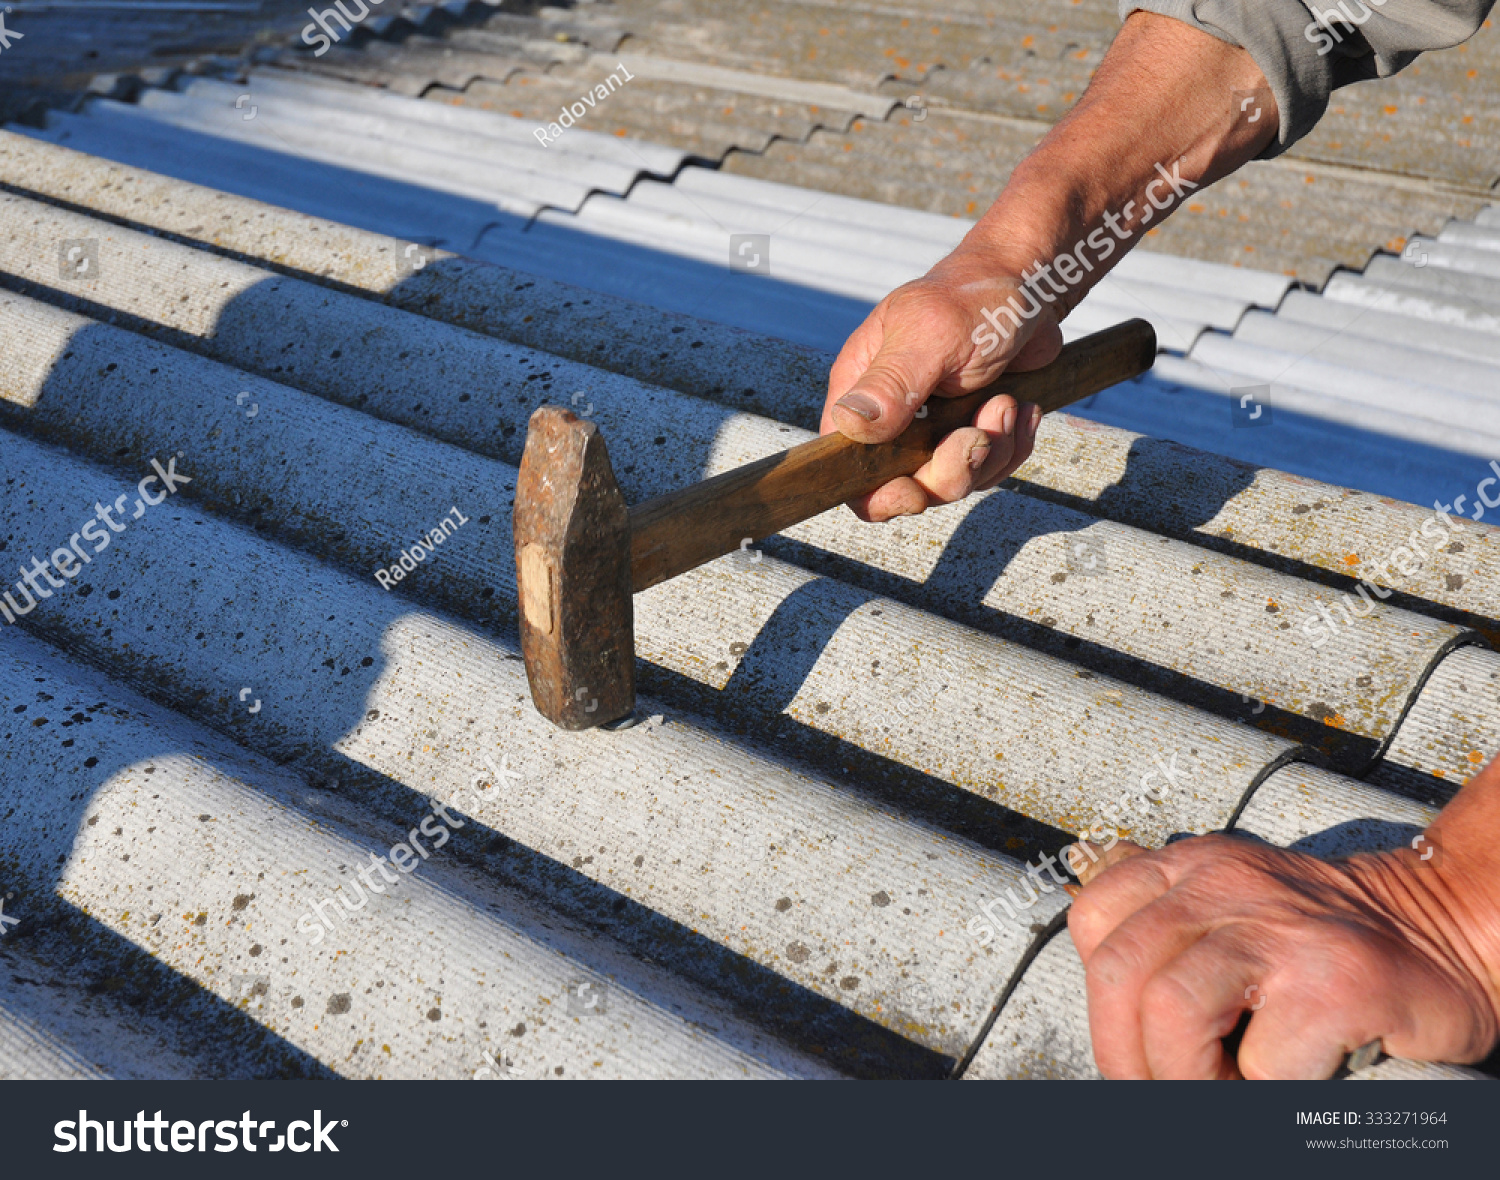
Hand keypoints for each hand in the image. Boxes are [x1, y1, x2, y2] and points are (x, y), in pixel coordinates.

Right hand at [819, 262, 1061, 521]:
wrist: (1030, 286)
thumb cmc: (975, 297)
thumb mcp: (932, 335)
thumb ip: (891, 383)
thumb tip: (851, 425)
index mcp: (862, 390)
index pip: (846, 466)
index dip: (876, 493)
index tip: (915, 489)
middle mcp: (891, 415)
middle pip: (907, 485)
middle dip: (952, 469)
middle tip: (979, 432)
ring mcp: (933, 429)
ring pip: (954, 481)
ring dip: (992, 452)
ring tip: (1006, 404)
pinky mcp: (970, 430)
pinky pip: (989, 467)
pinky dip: (1013, 445)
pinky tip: (1020, 407)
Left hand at [1067, 833, 1499, 1078]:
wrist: (1447, 928)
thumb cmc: (1328, 944)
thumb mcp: (1234, 909)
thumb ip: (1173, 936)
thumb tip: (1114, 1021)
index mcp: (1192, 867)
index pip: (1095, 919)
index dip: (1098, 997)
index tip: (1129, 1043)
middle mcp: (1226, 885)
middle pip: (1120, 972)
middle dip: (1124, 1054)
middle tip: (1158, 1091)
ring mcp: (1281, 931)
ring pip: (1171, 1011)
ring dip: (1183, 1079)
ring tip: (1221, 1091)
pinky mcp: (1334, 985)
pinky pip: (1261, 1062)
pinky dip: (1262, 1094)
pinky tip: (1290, 1082)